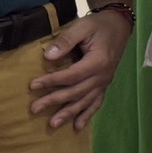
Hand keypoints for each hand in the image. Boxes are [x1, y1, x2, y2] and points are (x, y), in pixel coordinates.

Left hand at [29, 9, 133, 130]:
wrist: (118, 26)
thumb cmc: (99, 26)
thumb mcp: (82, 27)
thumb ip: (65, 41)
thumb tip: (47, 57)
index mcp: (98, 62)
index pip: (71, 76)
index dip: (52, 81)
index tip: (33, 85)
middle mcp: (102, 76)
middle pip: (76, 92)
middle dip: (55, 101)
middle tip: (35, 108)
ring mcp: (104, 82)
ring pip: (85, 101)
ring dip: (69, 113)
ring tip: (53, 124)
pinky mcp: (104, 85)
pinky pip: (96, 103)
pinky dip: (87, 115)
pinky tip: (77, 126)